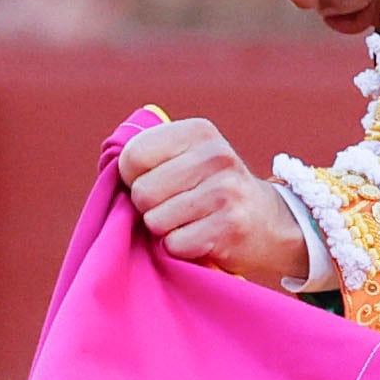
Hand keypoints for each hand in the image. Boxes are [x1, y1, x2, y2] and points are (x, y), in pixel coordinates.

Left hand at [121, 115, 311, 285]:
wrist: (267, 222)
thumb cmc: (210, 190)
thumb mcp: (189, 157)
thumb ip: (151, 155)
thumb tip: (111, 168)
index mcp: (199, 132)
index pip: (134, 155)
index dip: (131, 178)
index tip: (152, 182)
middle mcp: (215, 156)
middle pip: (142, 192)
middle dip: (147, 208)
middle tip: (172, 207)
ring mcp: (225, 192)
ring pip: (156, 220)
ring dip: (164, 230)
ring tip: (188, 222)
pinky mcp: (229, 227)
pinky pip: (175, 244)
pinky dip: (180, 248)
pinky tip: (200, 237)